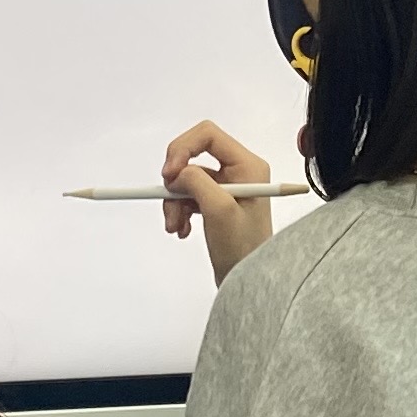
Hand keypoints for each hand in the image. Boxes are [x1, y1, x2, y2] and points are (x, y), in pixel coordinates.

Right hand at [161, 121, 275, 285]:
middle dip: (176, 180)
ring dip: (174, 201)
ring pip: (187, 179)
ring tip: (175, 225)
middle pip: (193, 156)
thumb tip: (178, 172)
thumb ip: (197, 181)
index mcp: (248, 166)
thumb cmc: (244, 250)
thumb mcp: (220, 210)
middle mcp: (240, 172)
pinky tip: (181, 229)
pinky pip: (188, 196)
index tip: (169, 173)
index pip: (208, 135)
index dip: (183, 148)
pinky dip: (178, 211)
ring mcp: (227, 188)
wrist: (247, 282)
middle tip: (168, 199)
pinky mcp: (216, 203)